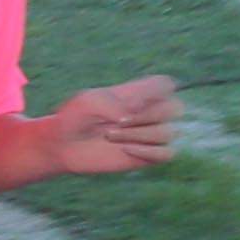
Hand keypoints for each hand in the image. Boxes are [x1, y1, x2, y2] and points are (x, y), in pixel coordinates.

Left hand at [41, 75, 181, 174]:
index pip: (166, 84)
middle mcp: (150, 112)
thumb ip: (114, 104)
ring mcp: (151, 134)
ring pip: (168, 133)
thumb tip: (131, 116)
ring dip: (137, 134)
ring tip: (110, 135)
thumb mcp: (90, 102)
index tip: (131, 99)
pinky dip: (148, 151)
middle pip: (176, 108)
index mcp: (140, 93)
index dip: (155, 91)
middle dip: (149, 115)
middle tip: (119, 121)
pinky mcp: (149, 155)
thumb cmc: (77, 117)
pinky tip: (125, 149)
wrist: (64, 144)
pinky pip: (167, 153)